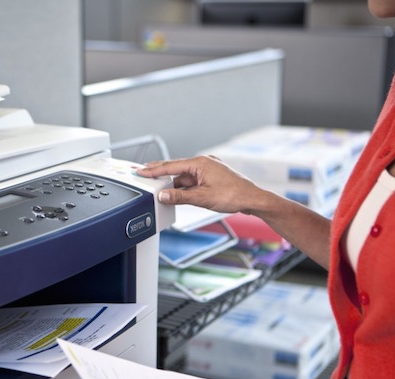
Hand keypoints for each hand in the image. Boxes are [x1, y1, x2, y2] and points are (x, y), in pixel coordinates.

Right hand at [136, 155, 266, 213]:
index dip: (154, 170)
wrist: (253, 199)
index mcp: (200, 163)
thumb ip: (180, 197)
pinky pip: (192, 180)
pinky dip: (183, 187)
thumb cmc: (234, 195)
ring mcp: (208, 170)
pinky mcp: (212, 177)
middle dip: (160, 172)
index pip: (171, 166)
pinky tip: (177, 194)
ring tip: (160, 191)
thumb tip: (163, 196)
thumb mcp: (202, 198)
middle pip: (176, 168)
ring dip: (173, 184)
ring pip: (184, 176)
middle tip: (143, 173)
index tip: (141, 171)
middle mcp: (204, 163)